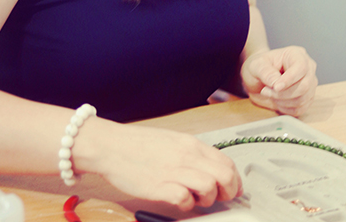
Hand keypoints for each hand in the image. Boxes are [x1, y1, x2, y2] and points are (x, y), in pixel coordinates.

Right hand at [89, 123, 241, 210]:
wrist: (111, 145)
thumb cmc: (139, 145)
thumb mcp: (172, 141)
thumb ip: (192, 154)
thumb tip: (211, 169)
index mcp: (191, 144)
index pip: (227, 162)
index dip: (234, 180)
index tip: (232, 189)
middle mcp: (186, 155)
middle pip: (225, 176)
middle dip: (228, 192)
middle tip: (220, 198)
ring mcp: (174, 171)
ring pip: (210, 188)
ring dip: (207, 200)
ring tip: (195, 199)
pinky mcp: (159, 187)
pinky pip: (185, 200)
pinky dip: (186, 205)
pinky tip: (178, 200)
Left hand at [241, 46, 317, 116]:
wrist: (259, 77)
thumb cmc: (260, 67)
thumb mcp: (257, 65)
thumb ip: (266, 72)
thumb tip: (276, 83)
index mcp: (297, 54)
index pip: (301, 67)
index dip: (290, 79)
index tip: (275, 87)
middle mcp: (308, 68)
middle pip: (305, 86)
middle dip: (283, 93)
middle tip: (265, 91)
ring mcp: (310, 84)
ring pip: (303, 99)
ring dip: (283, 102)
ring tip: (269, 94)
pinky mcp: (307, 98)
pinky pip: (301, 108)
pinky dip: (287, 109)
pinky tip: (276, 101)